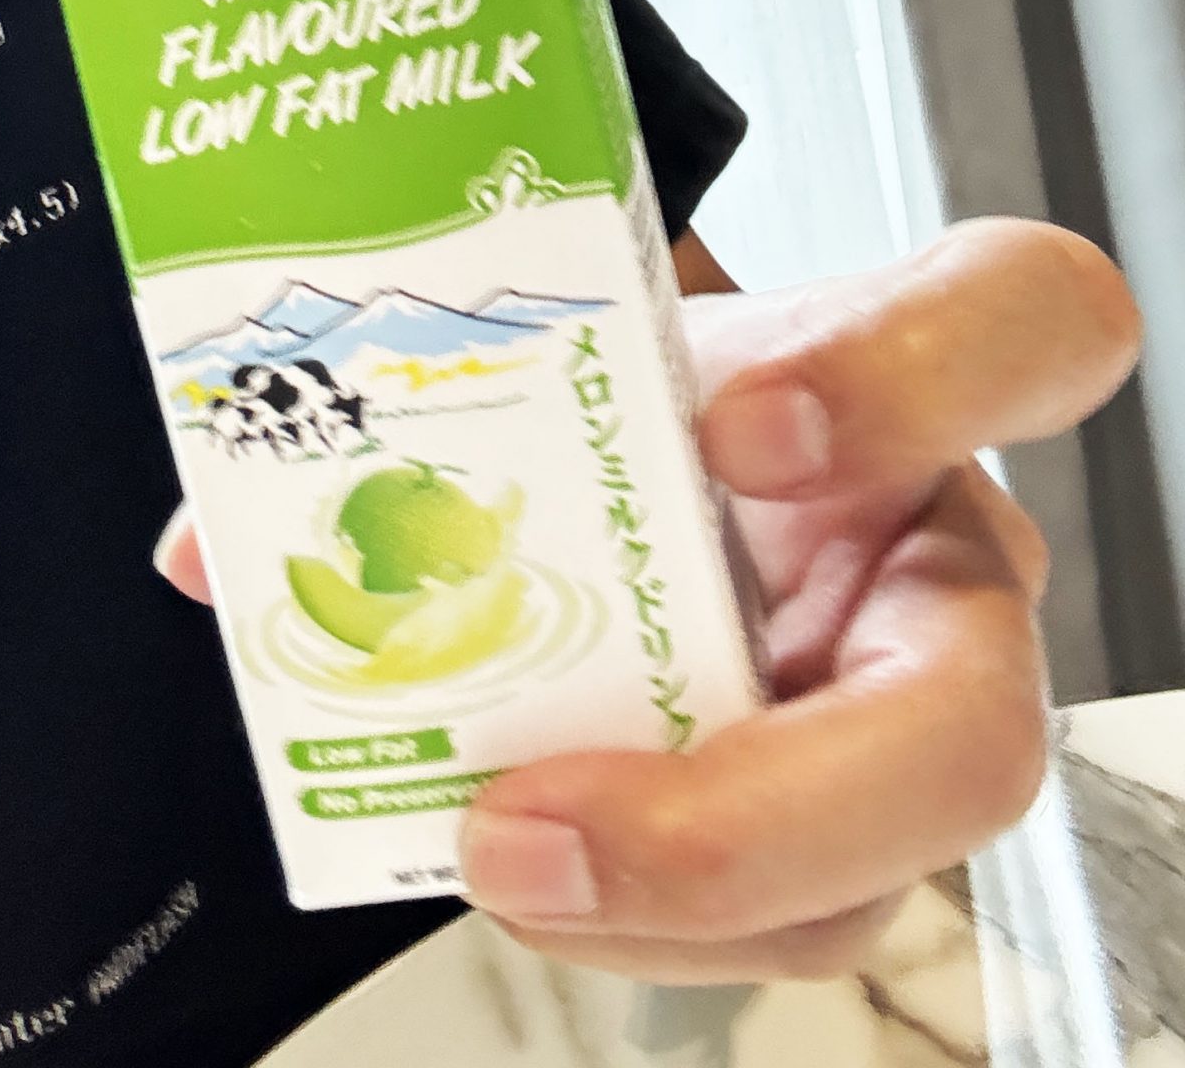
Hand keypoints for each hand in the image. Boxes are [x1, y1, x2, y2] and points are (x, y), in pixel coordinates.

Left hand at [155, 217, 1139, 981]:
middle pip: (971, 734)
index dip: (915, 377)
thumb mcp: (553, 327)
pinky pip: (742, 927)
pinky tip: (480, 846)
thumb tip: (227, 534)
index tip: (739, 420)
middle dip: (764, 805)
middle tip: (552, 806)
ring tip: (481, 846)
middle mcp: (928, 573)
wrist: (636, 448)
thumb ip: (409, 374)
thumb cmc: (626, 373)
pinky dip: (599, 907)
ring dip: (649, 900)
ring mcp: (876, 729)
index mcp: (903, 384)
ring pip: (849, 888)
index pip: (1023, 322)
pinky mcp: (808, 840)